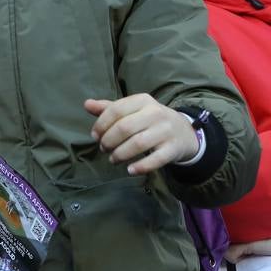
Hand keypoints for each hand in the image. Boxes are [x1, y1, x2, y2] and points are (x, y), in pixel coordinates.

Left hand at [85, 94, 199, 173]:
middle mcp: (156, 113)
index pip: (116, 110)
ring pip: (138, 144)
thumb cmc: (150, 120)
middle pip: (125, 128)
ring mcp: (166, 131)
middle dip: (109, 141)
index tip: (95, 136)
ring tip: (113, 159)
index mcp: (143, 100)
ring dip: (120, 154)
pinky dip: (141, 166)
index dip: (101, 124)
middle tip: (103, 149)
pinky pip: (156, 159)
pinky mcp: (173, 149)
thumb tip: (86, 104)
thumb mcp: (132, 110)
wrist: (184, 132)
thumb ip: (109, 108)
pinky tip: (130, 170)